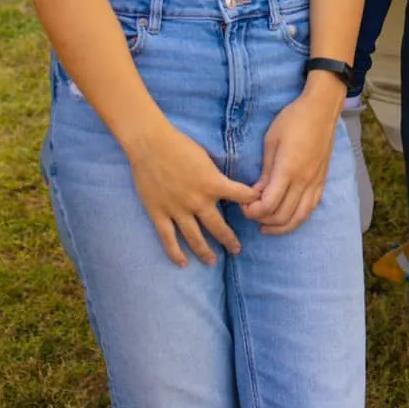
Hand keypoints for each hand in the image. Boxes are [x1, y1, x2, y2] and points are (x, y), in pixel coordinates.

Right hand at [128, 121, 259, 266]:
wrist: (150, 144)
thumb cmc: (179, 144)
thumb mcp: (206, 157)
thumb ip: (215, 176)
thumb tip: (226, 186)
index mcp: (212, 184)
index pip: (241, 196)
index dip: (253, 202)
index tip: (258, 209)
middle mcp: (197, 201)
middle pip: (218, 227)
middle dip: (230, 240)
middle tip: (237, 250)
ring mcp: (177, 210)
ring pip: (195, 238)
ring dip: (206, 252)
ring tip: (213, 261)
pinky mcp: (159, 214)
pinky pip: (168, 239)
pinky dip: (176, 253)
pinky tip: (183, 263)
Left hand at [243, 82, 342, 235]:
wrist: (321, 109)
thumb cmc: (292, 120)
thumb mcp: (271, 141)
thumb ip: (265, 171)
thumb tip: (257, 193)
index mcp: (288, 170)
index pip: (268, 205)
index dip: (252, 211)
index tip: (243, 205)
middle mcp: (304, 181)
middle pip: (282, 216)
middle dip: (262, 220)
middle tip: (250, 213)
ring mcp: (315, 183)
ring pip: (299, 218)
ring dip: (280, 227)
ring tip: (266, 226)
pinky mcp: (322, 181)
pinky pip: (311, 208)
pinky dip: (297, 219)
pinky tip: (287, 218)